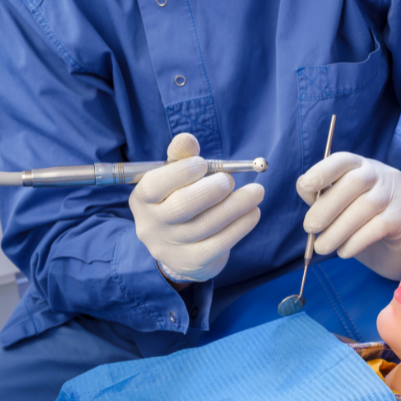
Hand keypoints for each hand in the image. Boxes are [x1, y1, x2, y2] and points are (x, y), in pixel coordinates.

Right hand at [129, 133, 263, 282]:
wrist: (179, 249)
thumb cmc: (179, 200)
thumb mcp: (175, 178)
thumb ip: (181, 158)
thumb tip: (187, 139)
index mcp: (143, 199)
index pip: (155, 185)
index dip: (181, 172)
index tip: (203, 164)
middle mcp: (152, 225)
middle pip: (181, 207)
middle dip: (211, 190)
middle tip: (229, 180)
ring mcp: (171, 247)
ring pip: (207, 225)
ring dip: (236, 205)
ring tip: (257, 192)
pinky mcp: (193, 262)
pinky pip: (220, 243)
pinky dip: (241, 226)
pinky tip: (253, 212)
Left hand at [296, 153, 400, 279]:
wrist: (395, 245)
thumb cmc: (361, 221)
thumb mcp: (340, 205)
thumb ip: (322, 194)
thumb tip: (303, 186)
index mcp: (361, 166)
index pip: (343, 160)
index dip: (323, 170)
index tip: (305, 185)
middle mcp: (381, 174)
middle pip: (354, 182)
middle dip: (327, 206)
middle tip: (309, 227)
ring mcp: (396, 194)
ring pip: (365, 206)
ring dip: (338, 230)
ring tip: (322, 247)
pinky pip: (377, 227)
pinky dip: (355, 241)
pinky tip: (344, 251)